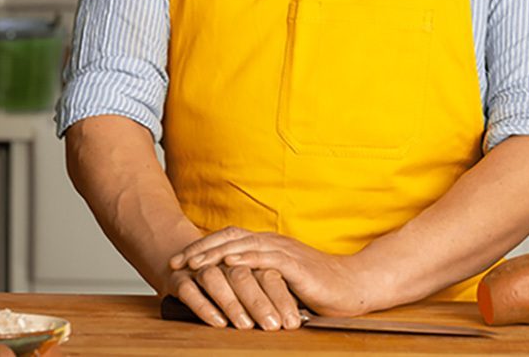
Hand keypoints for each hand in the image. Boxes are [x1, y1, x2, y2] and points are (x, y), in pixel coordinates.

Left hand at [171, 228, 375, 316]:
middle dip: (200, 248)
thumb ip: (261, 280)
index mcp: (269, 245)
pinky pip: (266, 258)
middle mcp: (273, 243)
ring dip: (215, 252)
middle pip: (230, 237)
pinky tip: (228, 261)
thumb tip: (232, 291)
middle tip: (175, 261)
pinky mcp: (295, 264)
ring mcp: (284, 251)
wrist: (353, 285)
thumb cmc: (319, 288)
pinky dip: (245, 257)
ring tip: (193, 261)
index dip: (204, 246)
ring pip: (243, 245)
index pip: (230, 238)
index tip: (180, 260)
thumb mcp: (282, 282)